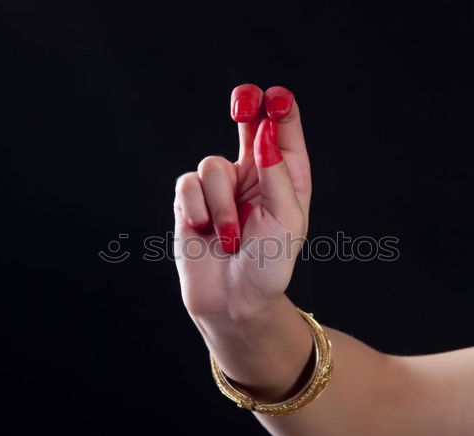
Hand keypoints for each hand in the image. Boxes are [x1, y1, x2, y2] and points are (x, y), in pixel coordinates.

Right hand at [173, 84, 311, 321]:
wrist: (232, 300)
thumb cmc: (268, 264)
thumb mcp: (286, 219)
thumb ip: (276, 174)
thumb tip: (264, 130)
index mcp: (284, 177)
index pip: (283, 132)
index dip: (280, 110)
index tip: (276, 97)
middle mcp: (253, 175)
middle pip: (248, 123)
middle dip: (246, 106)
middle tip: (244, 100)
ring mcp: (221, 187)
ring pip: (212, 165)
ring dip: (221, 204)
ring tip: (230, 236)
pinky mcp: (190, 201)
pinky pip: (187, 184)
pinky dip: (197, 209)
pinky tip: (205, 231)